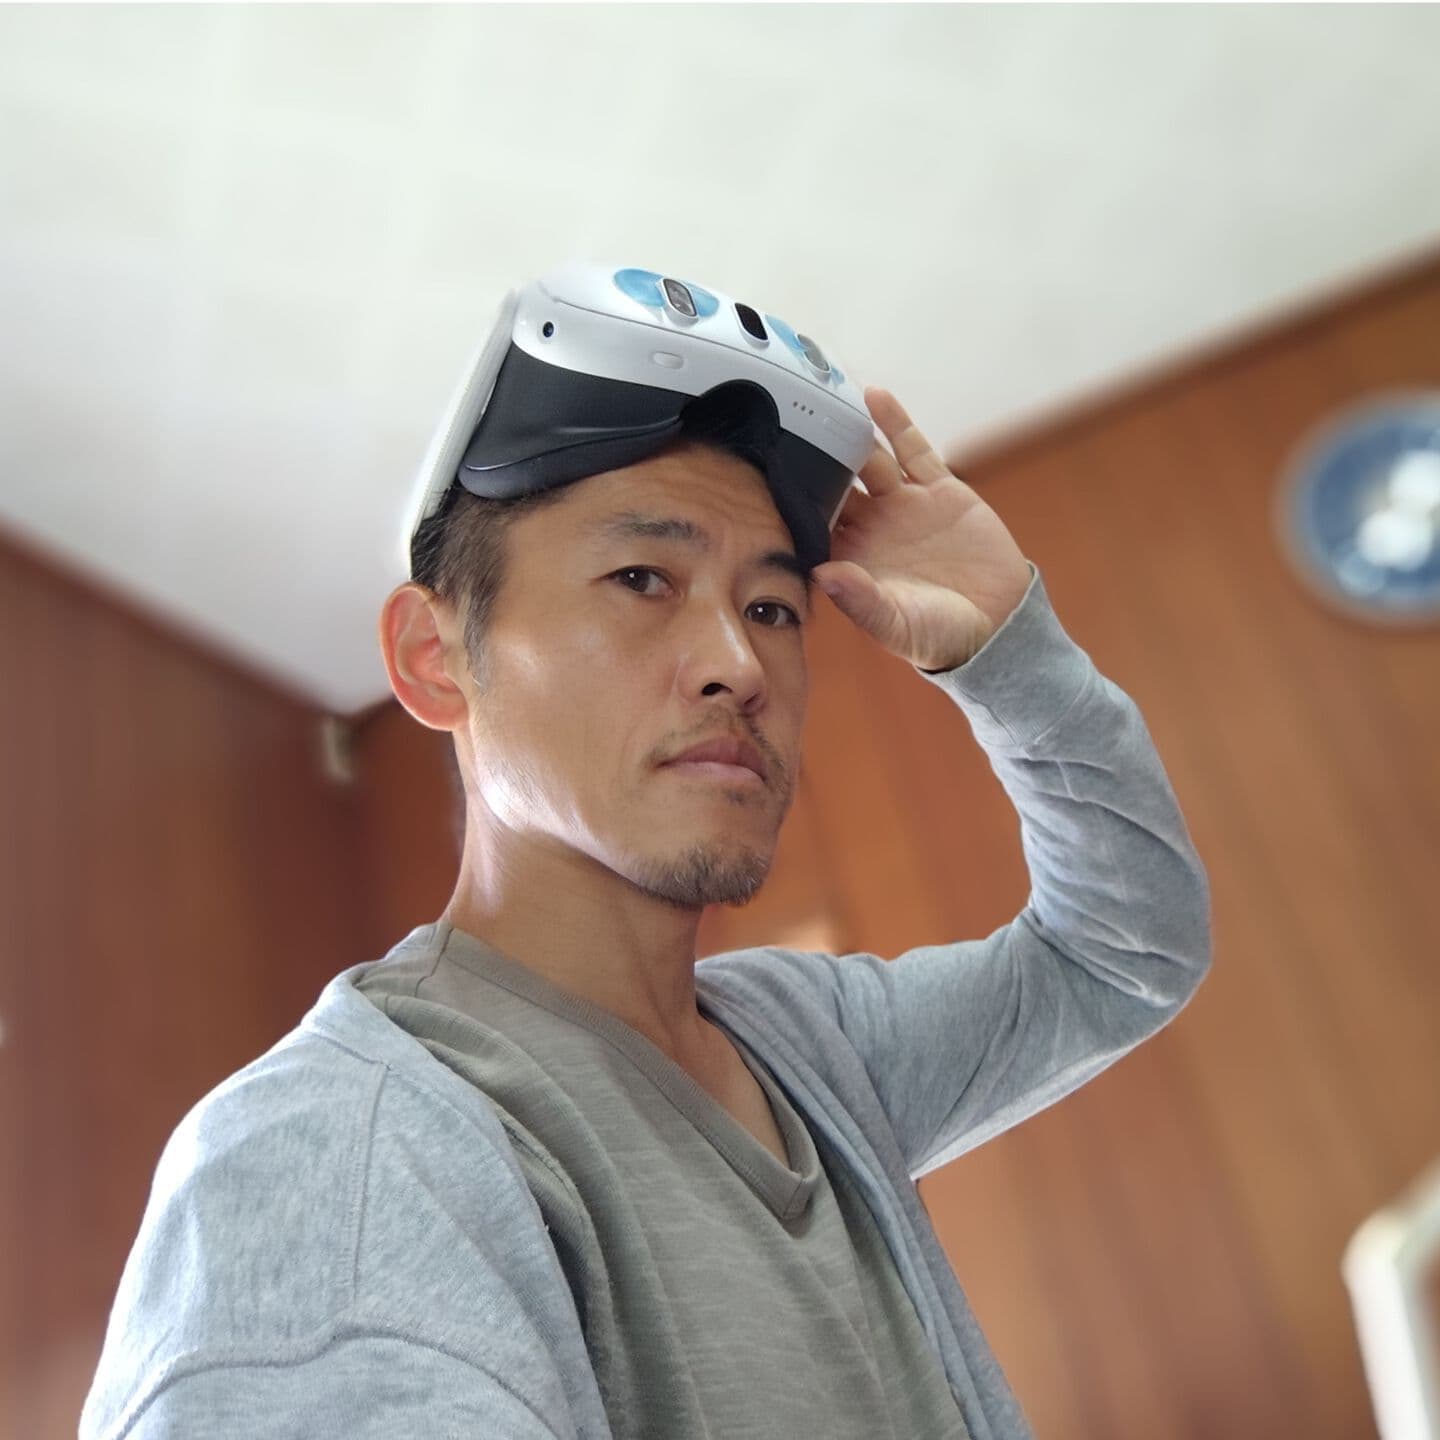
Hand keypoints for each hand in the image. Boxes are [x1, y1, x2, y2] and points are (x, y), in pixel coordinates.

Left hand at [810, 386, 1032, 670]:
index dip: (790, 502)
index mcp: (851, 559)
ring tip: (824, 403)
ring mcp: (904, 505)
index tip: (761, 476)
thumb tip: (824, 574)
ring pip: (869, 461)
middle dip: (811, 460)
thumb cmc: (937, 635)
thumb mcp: (895, 624)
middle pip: (834, 485)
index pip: (811, 523)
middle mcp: (872, 528)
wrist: (997, 625)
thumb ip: (859, 600)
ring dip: (848, 435)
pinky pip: (912, 449)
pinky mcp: (939, 490)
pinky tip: (873, 396)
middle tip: (782, 425)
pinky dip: (894, 423)